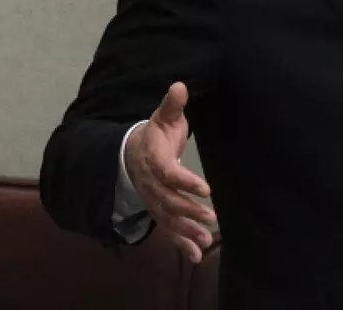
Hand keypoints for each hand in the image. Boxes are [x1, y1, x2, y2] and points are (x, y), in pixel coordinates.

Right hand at [125, 82, 216, 261]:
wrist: (132, 153)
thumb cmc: (155, 133)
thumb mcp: (164, 116)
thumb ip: (173, 104)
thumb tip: (180, 86)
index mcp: (153, 159)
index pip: (169, 173)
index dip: (186, 181)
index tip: (205, 188)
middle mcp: (151, 184)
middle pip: (169, 200)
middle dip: (189, 210)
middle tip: (210, 217)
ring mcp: (153, 200)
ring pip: (169, 219)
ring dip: (187, 231)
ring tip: (206, 240)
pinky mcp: (158, 210)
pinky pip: (168, 229)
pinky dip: (181, 244)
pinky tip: (196, 256)